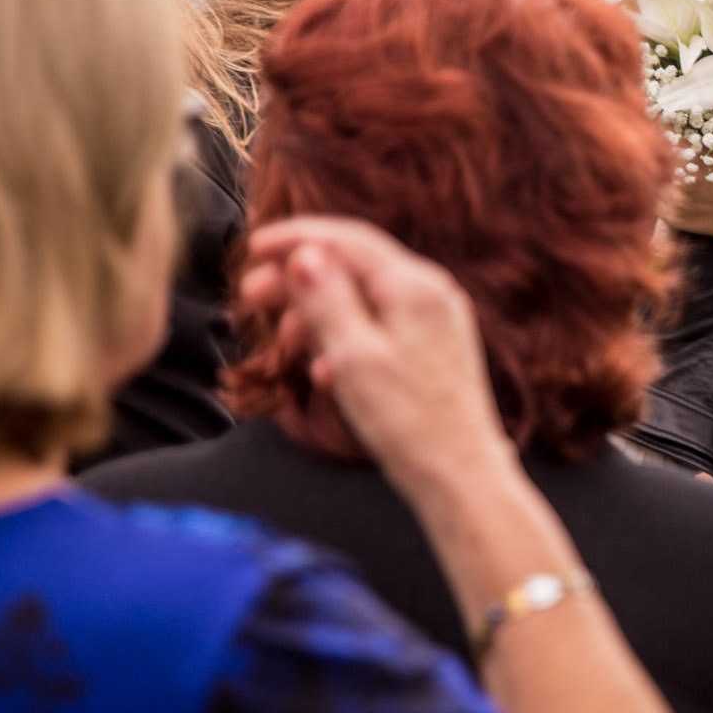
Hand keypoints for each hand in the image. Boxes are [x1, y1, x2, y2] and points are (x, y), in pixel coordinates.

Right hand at [242, 217, 517, 499]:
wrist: (459, 475)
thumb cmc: (409, 422)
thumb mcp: (352, 356)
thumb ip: (326, 299)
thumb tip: (305, 253)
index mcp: (415, 287)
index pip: (348, 240)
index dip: (296, 237)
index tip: (254, 247)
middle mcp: (432, 295)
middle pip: (354, 266)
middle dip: (299, 279)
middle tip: (253, 296)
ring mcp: (436, 322)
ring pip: (363, 299)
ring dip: (318, 314)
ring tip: (285, 341)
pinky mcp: (432, 350)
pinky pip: (379, 328)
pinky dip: (344, 340)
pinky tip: (324, 372)